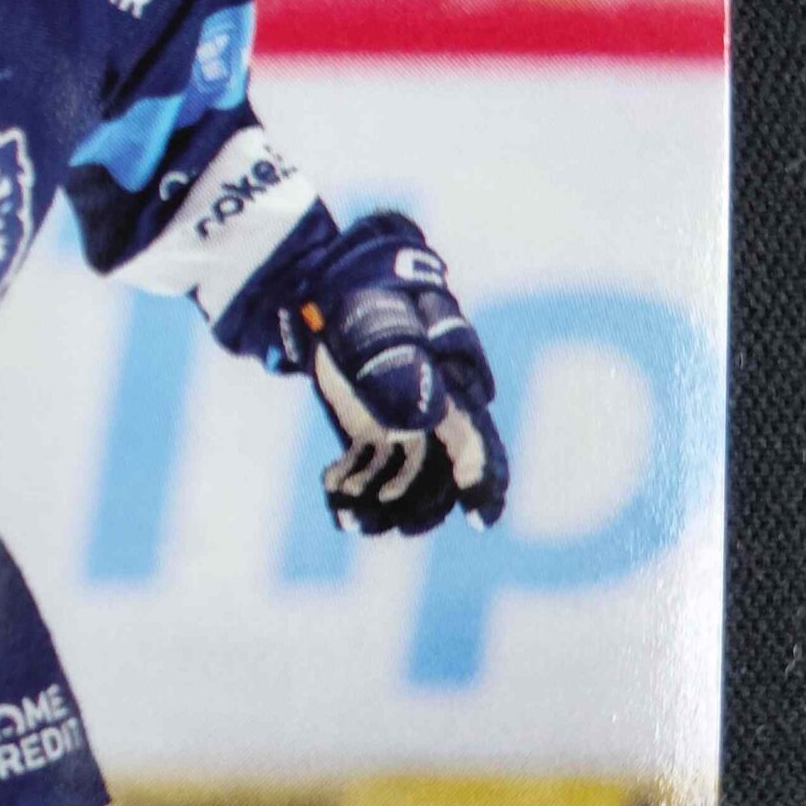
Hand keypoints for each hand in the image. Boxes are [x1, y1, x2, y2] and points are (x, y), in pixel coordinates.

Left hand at [293, 214, 508, 535]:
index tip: (480, 518)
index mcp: (452, 382)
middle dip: (410, 504)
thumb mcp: (371, 323)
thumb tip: (428, 415)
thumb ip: (398, 363)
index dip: (487, 478)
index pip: (480, 437)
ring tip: (343, 513)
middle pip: (440, 473)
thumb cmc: (356, 295)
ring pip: (405, 479)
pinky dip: (354, 487)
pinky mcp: (373, 429)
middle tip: (366, 521)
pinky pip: (374, 471)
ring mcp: (404, 421)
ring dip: (378, 503)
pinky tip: (330, 488)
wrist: (319, 284)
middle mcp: (436, 409)